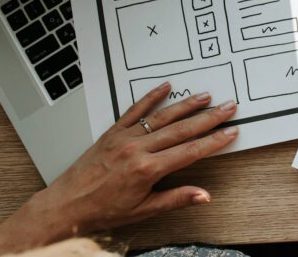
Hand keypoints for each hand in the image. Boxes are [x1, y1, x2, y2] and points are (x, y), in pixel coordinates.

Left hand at [0, 82, 238, 255]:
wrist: (66, 205)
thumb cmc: (102, 210)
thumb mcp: (143, 211)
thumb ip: (175, 199)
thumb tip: (203, 196)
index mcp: (148, 169)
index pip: (190, 152)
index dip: (214, 141)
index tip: (230, 132)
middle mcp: (137, 149)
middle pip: (181, 129)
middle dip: (208, 118)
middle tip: (227, 107)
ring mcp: (125, 137)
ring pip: (162, 116)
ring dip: (186, 105)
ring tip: (205, 96)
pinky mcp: (113, 132)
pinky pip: (135, 110)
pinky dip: (151, 97)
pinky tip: (165, 87)